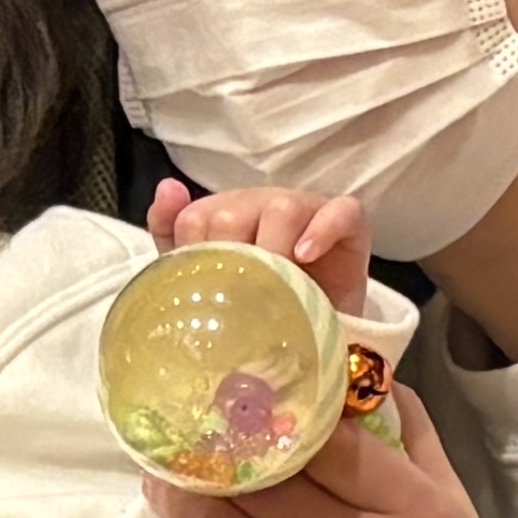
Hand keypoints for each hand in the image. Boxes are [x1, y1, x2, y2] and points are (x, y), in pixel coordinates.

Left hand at [145, 171, 375, 298]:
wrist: (321, 331)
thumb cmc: (264, 305)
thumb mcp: (211, 282)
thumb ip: (175, 241)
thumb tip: (168, 186)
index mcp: (223, 217)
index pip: (193, 220)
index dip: (192, 257)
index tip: (203, 293)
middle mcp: (261, 206)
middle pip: (231, 215)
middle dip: (230, 260)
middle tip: (239, 300)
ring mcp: (306, 210)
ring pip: (281, 209)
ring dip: (273, 250)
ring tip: (277, 286)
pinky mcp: (349, 223)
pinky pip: (341, 211)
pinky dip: (322, 230)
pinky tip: (306, 256)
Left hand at [150, 359, 504, 517]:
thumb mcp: (456, 516)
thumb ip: (416, 446)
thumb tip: (373, 382)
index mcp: (412, 509)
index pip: (327, 445)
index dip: (272, 418)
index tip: (234, 402)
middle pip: (270, 488)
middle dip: (214, 458)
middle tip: (180, 440)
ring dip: (185, 509)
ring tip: (161, 486)